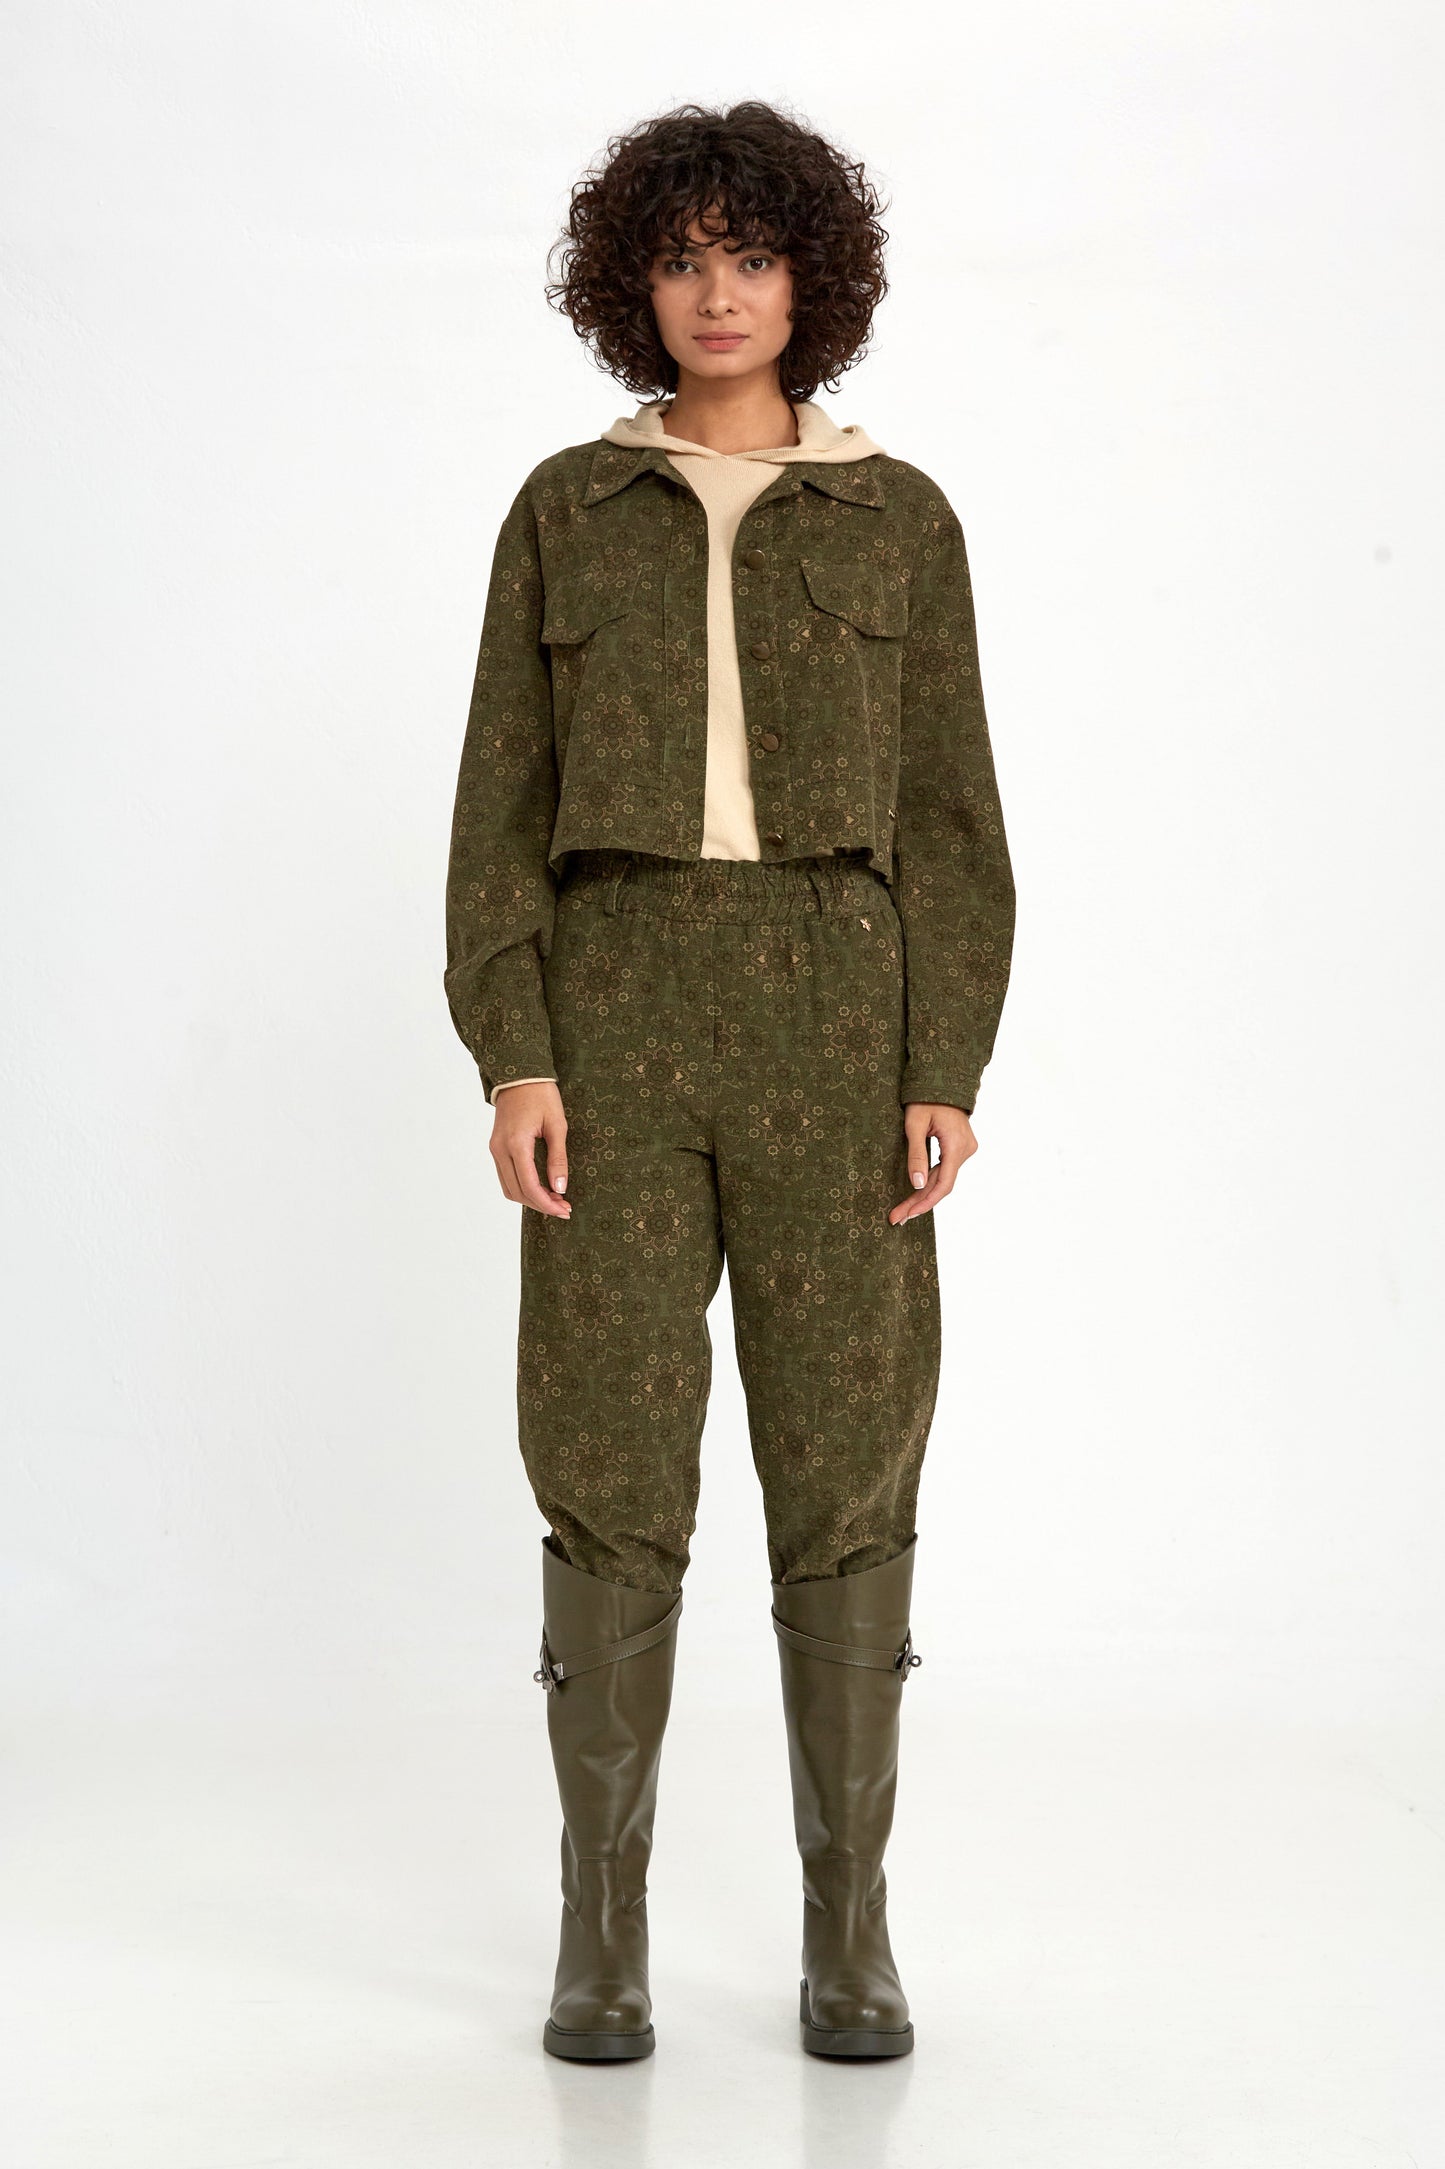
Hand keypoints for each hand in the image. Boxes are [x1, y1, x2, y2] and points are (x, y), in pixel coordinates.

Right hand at [490, 1081, 571, 1217]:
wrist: (519, 1074)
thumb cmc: (541, 1095)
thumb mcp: (557, 1125)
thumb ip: (558, 1158)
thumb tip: (560, 1188)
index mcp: (516, 1144)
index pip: (529, 1186)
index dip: (547, 1203)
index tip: (564, 1210)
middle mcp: (500, 1149)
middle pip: (517, 1192)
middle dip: (540, 1205)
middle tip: (564, 1208)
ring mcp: (495, 1149)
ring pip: (509, 1188)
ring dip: (530, 1198)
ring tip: (554, 1199)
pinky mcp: (496, 1147)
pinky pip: (506, 1176)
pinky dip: (522, 1187)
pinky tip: (540, 1187)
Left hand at [888, 1103, 976, 1223]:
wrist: (941, 1081)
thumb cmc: (925, 1099)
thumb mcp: (915, 1125)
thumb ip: (916, 1155)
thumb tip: (917, 1185)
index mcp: (956, 1145)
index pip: (944, 1184)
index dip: (925, 1202)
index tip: (907, 1215)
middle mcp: (966, 1150)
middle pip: (942, 1184)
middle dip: (918, 1202)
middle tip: (897, 1218)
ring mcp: (965, 1149)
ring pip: (943, 1178)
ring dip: (923, 1194)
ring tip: (902, 1210)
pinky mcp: (960, 1147)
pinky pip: (945, 1169)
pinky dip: (931, 1182)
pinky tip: (916, 1195)